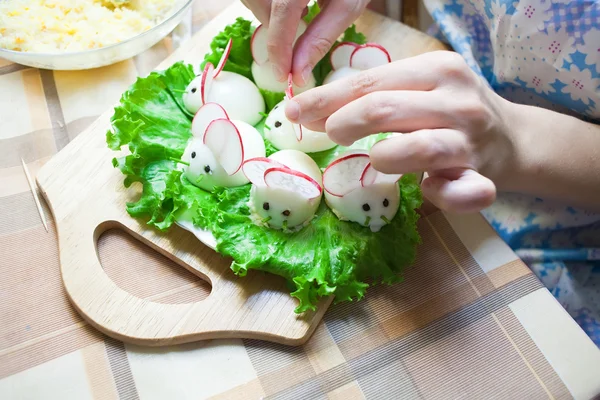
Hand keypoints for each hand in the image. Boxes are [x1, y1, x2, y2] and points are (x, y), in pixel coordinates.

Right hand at [241, 0, 368, 84]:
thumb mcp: (346, 8)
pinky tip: (294, 4)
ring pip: (253, 0)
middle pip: (260, 4)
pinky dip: (267, 6)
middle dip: (275, 30)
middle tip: (299, 34)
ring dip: (270, 17)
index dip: (280, 48)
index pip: (282, 12)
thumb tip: (298, 74)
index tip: (283, 76)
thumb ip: (320, 39)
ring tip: (302, 13)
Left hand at [285, 51, 519, 212]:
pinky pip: (460, 192)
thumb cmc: (451, 112)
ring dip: (384, 157)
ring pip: (418, 147)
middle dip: (343, 122)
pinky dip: (440, 195)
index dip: (326, 99)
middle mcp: (457, 99)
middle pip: (384, 108)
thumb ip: (378, 93)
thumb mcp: (421, 88)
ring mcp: (472, 140)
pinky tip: (428, 189)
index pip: (369, 82)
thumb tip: (313, 110)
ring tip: (375, 159)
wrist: (515, 139)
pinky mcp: (485, 177)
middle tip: (328, 135)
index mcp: (437, 69)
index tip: (294, 112)